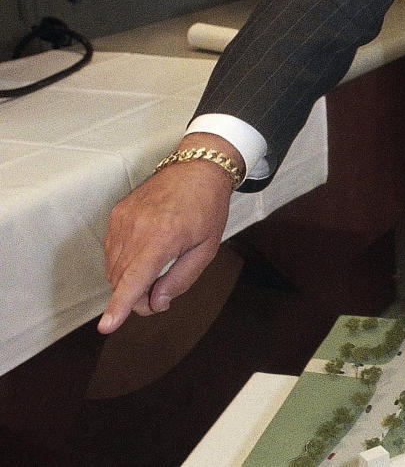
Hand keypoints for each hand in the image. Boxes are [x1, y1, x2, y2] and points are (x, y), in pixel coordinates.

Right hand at [98, 135, 240, 333]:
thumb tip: (156, 303)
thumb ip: (181, 279)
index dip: (120, 306)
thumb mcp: (207, 248)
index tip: (106, 326)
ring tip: (156, 268)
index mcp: (163, 237)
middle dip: (137, 297)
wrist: (198, 167)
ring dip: (129, 280)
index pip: (135, 279)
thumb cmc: (208, 206)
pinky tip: (144, 253)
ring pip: (113, 267)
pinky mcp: (117, 213)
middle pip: (122, 280)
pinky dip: (123, 261)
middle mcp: (137, 227)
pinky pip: (111, 250)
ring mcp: (124, 219)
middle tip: (160, 294)